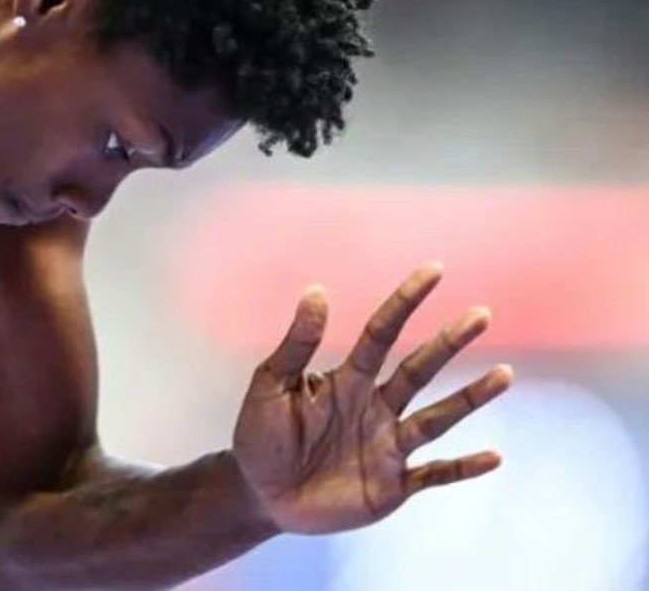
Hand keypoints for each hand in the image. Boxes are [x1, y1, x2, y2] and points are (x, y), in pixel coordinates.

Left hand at [231, 263, 511, 534]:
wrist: (260, 494)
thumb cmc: (261, 436)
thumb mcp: (271, 385)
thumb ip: (297, 344)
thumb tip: (318, 290)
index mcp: (346, 381)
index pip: (381, 334)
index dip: (404, 302)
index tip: (433, 271)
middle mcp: (375, 408)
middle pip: (418, 370)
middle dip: (448, 343)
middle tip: (480, 314)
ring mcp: (387, 446)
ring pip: (436, 418)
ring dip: (469, 398)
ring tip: (504, 373)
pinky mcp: (392, 485)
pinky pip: (435, 474)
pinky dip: (463, 467)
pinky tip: (494, 456)